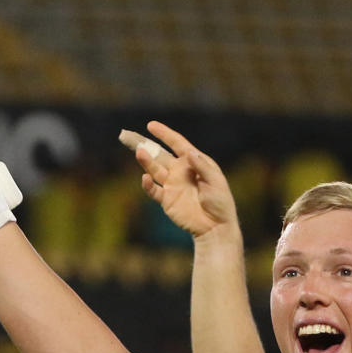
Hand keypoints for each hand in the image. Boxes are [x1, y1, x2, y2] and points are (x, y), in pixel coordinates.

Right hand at [118, 122, 236, 240]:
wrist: (215, 227)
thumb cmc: (220, 202)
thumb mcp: (216, 181)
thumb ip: (202, 166)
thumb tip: (189, 152)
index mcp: (194, 162)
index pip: (177, 144)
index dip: (164, 134)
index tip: (151, 125)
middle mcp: (181, 171)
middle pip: (160, 154)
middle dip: (147, 145)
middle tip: (131, 136)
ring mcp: (172, 185)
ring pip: (154, 169)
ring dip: (146, 161)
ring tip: (139, 153)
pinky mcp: (167, 200)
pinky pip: (154, 190)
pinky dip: (148, 184)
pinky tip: (145, 178)